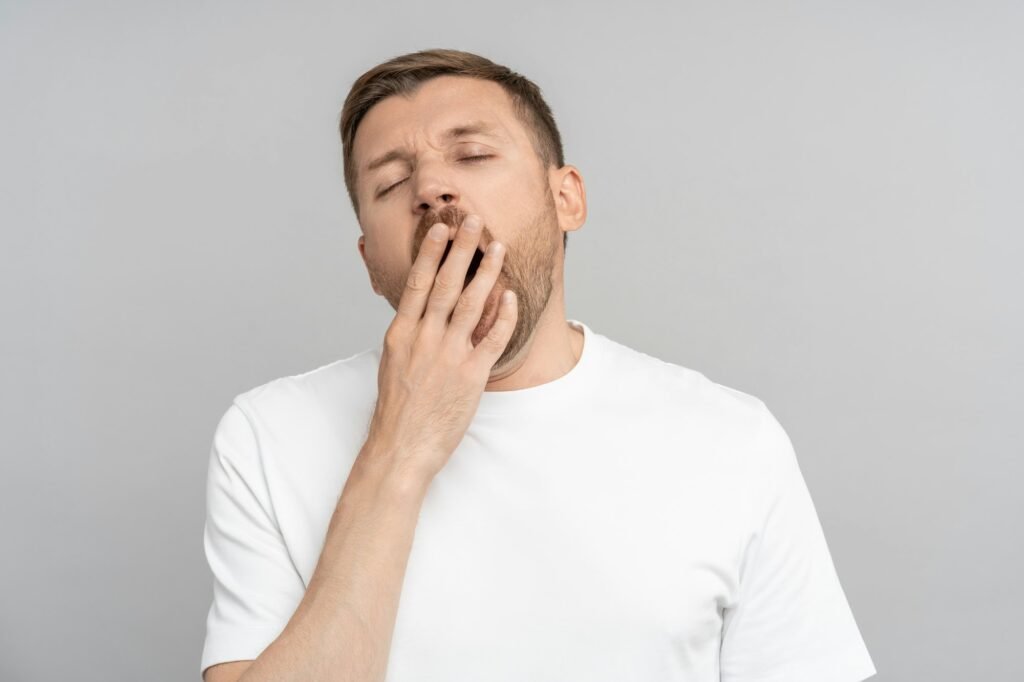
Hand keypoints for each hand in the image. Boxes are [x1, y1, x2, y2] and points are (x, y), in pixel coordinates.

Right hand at [363, 214, 517, 483]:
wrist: (401, 447)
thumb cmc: (396, 408)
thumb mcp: (391, 362)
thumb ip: (408, 333)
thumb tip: (418, 309)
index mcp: (401, 333)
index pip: (418, 282)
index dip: (431, 252)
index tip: (441, 228)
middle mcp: (425, 339)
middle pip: (446, 283)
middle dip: (462, 249)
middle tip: (474, 220)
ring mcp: (449, 356)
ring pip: (472, 304)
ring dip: (487, 272)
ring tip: (499, 248)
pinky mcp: (471, 375)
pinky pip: (492, 338)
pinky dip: (503, 315)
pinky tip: (511, 296)